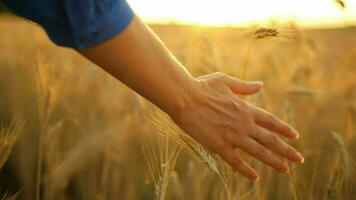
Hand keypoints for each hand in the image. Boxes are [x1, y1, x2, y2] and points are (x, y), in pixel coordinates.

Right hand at [171, 72, 303, 180]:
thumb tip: (260, 85)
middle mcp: (243, 124)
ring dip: (274, 162)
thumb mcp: (225, 81)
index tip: (296, 136)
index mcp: (245, 109)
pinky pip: (236, 162)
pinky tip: (255, 177)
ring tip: (286, 170)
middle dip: (286, 150)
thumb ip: (244, 87)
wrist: (184, 97)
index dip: (284, 129)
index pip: (271, 121)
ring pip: (258, 152)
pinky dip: (246, 171)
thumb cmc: (202, 86)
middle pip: (270, 140)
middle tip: (299, 159)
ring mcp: (233, 136)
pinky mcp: (219, 145)